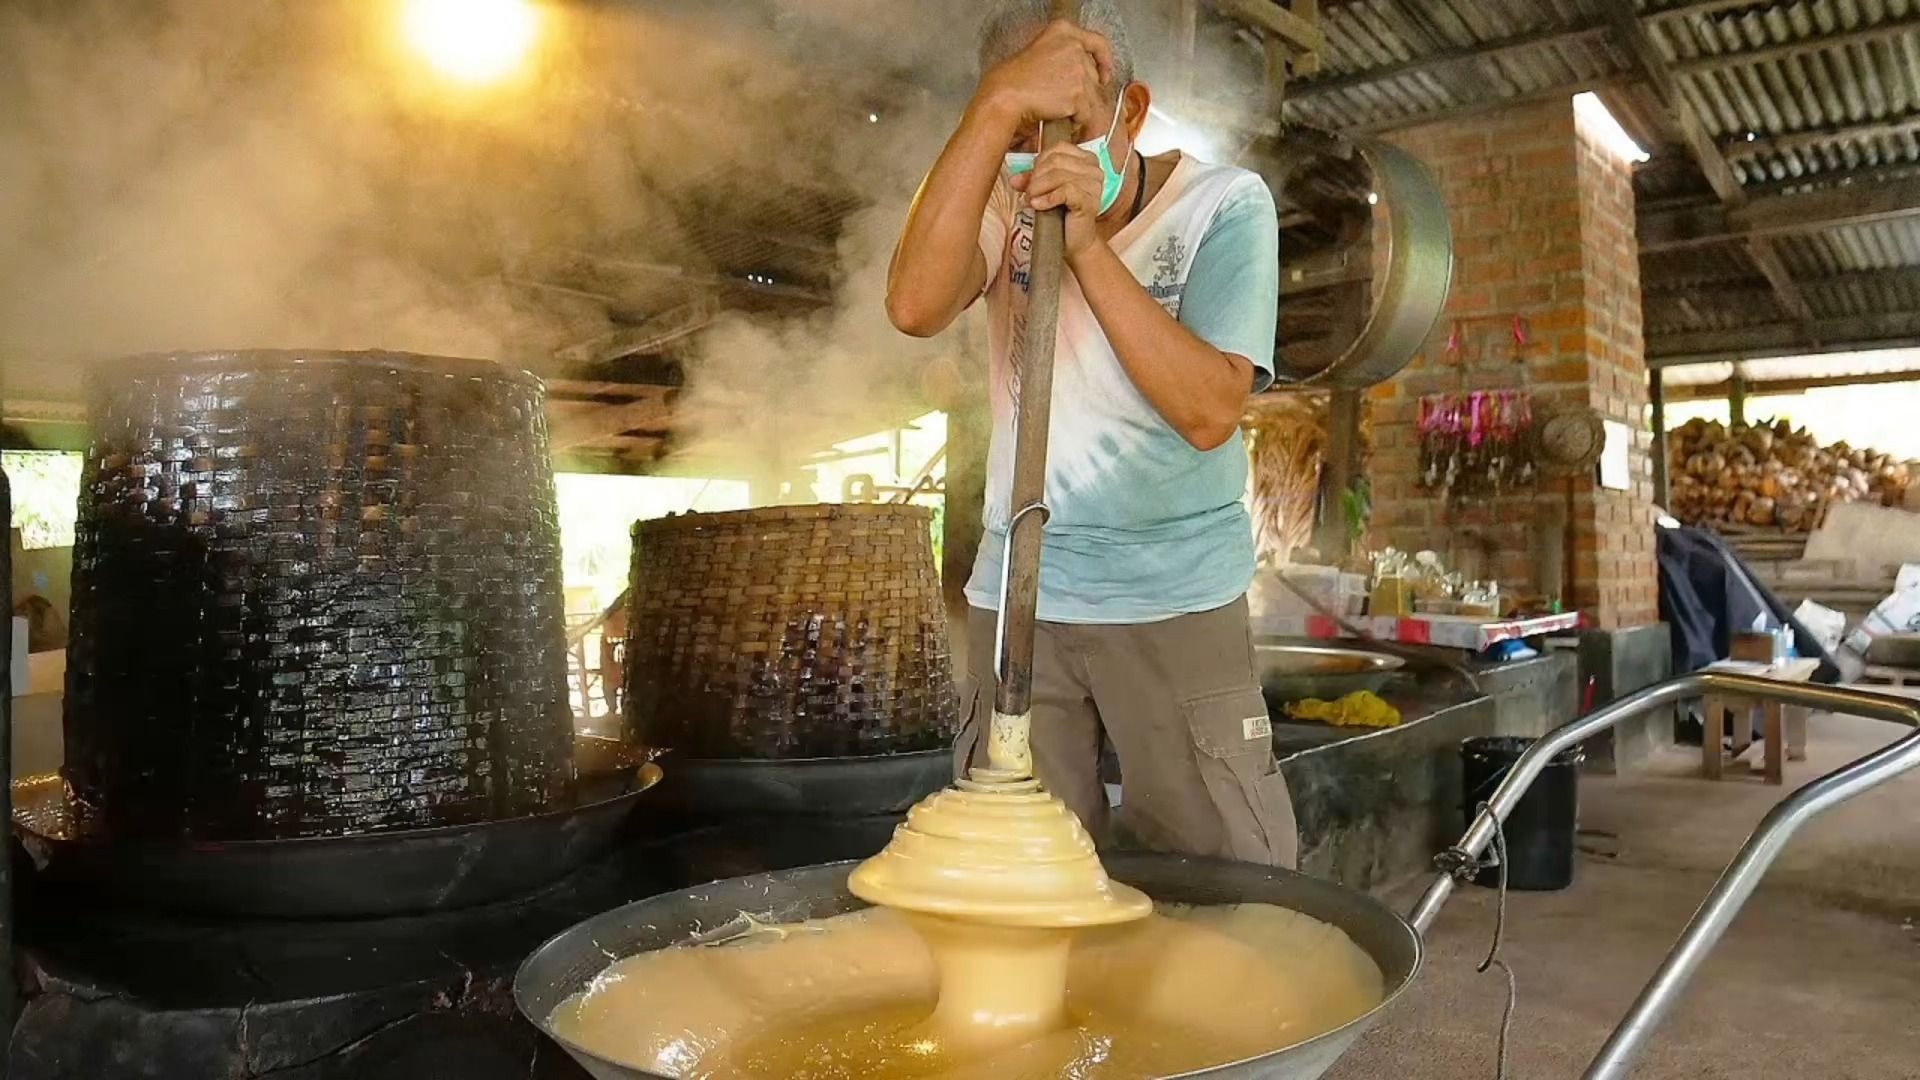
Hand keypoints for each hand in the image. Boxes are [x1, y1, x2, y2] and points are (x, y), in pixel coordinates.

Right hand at [975, 19, 1113, 132]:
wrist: (1006, 94)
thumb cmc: (1014, 78)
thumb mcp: (1040, 50)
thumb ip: (1063, 54)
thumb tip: (1081, 72)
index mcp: (1064, 31)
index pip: (1098, 43)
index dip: (1104, 61)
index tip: (1105, 74)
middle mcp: (1074, 48)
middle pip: (1093, 75)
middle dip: (1084, 90)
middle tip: (1067, 99)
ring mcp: (1078, 71)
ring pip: (1091, 96)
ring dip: (1078, 107)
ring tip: (1058, 108)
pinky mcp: (1077, 94)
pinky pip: (1085, 113)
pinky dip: (1075, 119)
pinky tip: (1059, 114)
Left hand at [1009, 141, 1108, 258]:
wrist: (1073, 243)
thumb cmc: (1062, 215)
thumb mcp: (1045, 191)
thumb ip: (1032, 180)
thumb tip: (1014, 179)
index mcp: (1086, 160)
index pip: (1057, 148)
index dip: (1039, 163)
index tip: (1031, 180)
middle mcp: (1094, 169)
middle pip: (1055, 161)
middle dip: (1036, 178)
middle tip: (1028, 194)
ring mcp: (1094, 185)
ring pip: (1058, 175)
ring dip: (1038, 188)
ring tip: (1031, 201)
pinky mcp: (1089, 200)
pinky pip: (1064, 191)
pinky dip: (1047, 198)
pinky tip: (1038, 205)